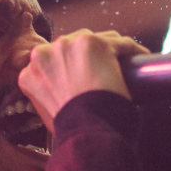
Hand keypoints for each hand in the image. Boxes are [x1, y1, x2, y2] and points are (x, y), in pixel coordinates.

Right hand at [18, 30, 148, 133]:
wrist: (87, 131)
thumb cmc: (73, 128)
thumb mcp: (47, 114)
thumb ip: (49, 99)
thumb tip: (65, 100)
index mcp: (30, 73)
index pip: (53, 61)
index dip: (70, 66)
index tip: (83, 73)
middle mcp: (45, 54)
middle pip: (72, 46)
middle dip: (88, 55)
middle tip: (104, 70)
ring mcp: (69, 45)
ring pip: (97, 40)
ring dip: (110, 50)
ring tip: (124, 64)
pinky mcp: (96, 43)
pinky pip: (121, 43)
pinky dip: (133, 50)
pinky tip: (140, 58)